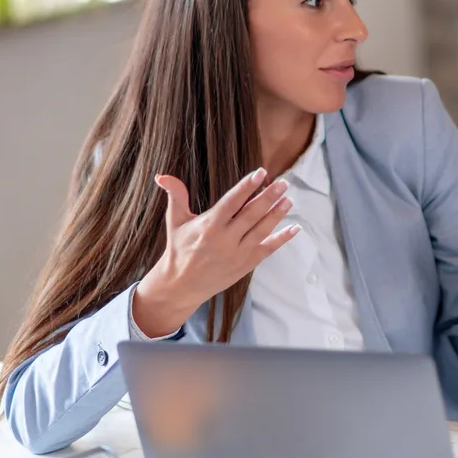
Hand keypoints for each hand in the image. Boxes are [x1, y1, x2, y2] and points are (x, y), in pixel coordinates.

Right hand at [132, 168, 299, 336]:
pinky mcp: (246, 264)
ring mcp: (237, 253)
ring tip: (289, 199)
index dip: (246, 187)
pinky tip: (295, 227)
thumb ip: (175, 196)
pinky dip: (282, 239)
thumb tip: (163, 176)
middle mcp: (225, 239)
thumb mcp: (175, 221)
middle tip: (283, 183)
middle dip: (268, 197)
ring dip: (277, 214)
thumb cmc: (179, 249)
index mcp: (208, 226)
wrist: (182, 284)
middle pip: (251, 215)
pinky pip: (268, 249)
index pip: (231, 202)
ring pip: (262, 230)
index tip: (260, 173)